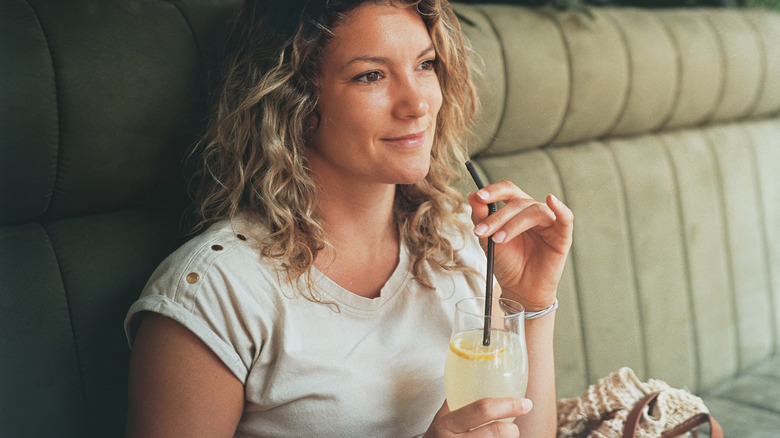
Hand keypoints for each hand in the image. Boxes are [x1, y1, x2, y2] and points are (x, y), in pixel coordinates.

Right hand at [423, 398, 532, 436]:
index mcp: (447, 424)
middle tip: (514, 428)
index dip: (507, 405)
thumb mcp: (440, 420)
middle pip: (496, 433)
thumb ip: (455, 402)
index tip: (525, 403)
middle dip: (512, 430)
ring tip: (502, 437)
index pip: (481, 409)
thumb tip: (474, 377)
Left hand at [468, 180, 572, 310]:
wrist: (519, 288)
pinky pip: (565, 218)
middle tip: (482, 232)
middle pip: (518, 202)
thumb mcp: (487, 239)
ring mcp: (549, 222)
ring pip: (534, 211)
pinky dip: (559, 208)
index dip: (494, 190)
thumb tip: (472, 195)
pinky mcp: (562, 235)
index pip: (508, 191)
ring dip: (513, 224)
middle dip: (497, 217)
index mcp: (516, 209)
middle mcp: (533, 211)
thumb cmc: (506, 263)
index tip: (479, 197)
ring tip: (498, 240)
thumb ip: (481, 217)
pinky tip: (552, 200)